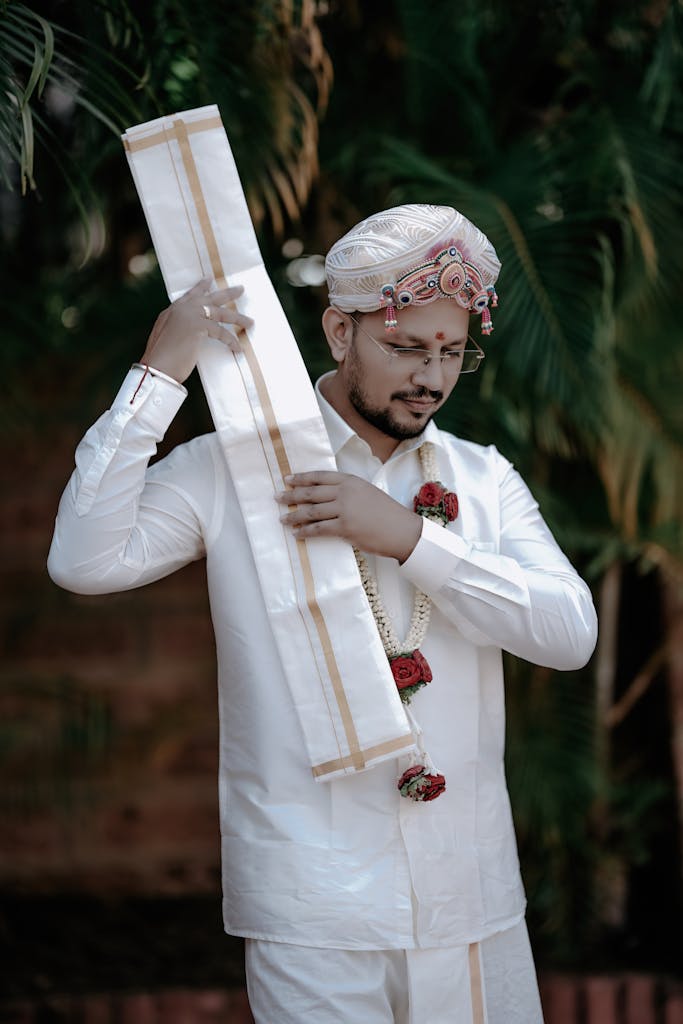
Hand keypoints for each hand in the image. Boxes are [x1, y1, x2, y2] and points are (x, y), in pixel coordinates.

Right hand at [140, 278, 253, 382]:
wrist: (157, 368)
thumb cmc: (162, 360)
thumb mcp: (167, 339)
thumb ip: (178, 330)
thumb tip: (190, 334)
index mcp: (171, 311)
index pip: (190, 296)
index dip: (201, 287)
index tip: (209, 279)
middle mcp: (180, 309)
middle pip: (208, 297)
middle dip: (227, 293)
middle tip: (241, 289)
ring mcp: (189, 315)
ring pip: (219, 312)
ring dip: (237, 318)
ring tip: (250, 322)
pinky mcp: (198, 325)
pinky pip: (221, 331)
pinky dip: (231, 341)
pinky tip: (238, 348)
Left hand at [276, 471, 421, 562]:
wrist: (401, 529)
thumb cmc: (386, 513)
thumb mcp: (367, 492)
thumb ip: (348, 492)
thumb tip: (327, 497)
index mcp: (350, 481)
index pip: (319, 477)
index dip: (301, 478)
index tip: (287, 479)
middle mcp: (345, 492)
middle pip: (311, 492)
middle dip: (291, 495)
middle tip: (277, 497)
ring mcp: (344, 510)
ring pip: (311, 511)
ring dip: (294, 516)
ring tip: (282, 519)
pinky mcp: (345, 527)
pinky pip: (319, 529)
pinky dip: (305, 531)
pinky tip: (297, 533)